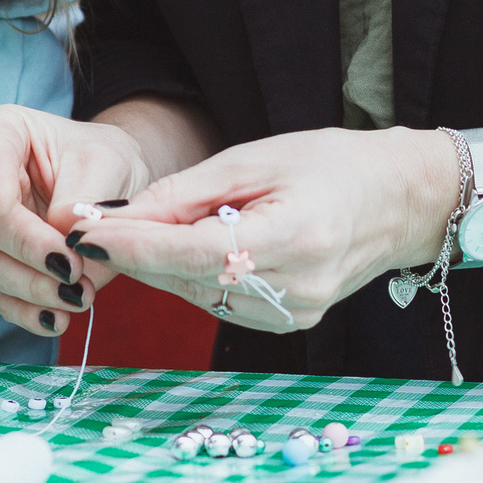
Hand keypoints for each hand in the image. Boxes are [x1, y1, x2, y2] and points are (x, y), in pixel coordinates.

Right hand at [0, 105, 155, 338]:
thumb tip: (64, 235)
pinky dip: (27, 310)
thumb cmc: (103, 160)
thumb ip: (82, 196)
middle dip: (30, 249)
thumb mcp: (107, 162)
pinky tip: (56, 319)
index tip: (4, 205)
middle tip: (73, 269)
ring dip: (33, 286)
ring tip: (77, 297)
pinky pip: (0, 293)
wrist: (111, 186)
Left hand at [76, 127, 460, 330]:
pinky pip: (218, 302)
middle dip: (135, 253)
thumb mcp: (257, 159)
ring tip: (137, 230)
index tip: (84, 233)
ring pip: (197, 295)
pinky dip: (190, 277)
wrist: (399, 201)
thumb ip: (186, 192)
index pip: (195, 252)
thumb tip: (118, 218)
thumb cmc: (331, 165)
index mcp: (295, 237)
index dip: (135, 246)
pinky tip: (182, 248)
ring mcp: (293, 315)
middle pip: (188, 279)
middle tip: (88, 225)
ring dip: (159, 266)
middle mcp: (295, 288)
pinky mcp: (287, 324)